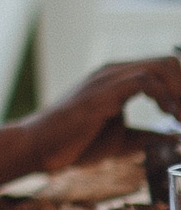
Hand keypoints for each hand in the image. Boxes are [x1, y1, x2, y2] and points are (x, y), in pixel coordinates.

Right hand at [18, 57, 180, 172]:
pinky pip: (145, 80)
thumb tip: (175, 139)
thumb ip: (149, 136)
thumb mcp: (124, 140)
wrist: (41, 147)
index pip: (165, 69)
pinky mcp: (103, 90)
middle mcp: (115, 72)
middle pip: (168, 62)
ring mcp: (108, 78)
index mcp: (119, 80)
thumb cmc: (75, 144)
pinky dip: (166, 97)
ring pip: (161, 66)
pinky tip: (170, 116)